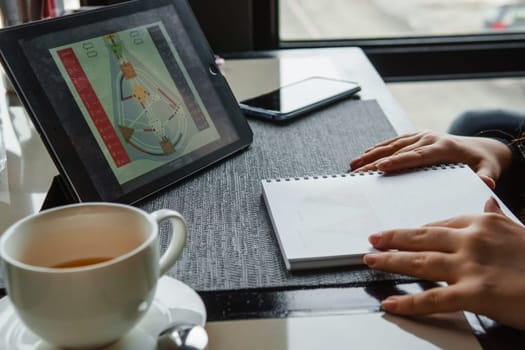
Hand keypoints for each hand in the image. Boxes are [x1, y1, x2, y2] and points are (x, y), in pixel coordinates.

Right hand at [350, 130, 511, 188]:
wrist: (481, 146)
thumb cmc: (483, 161)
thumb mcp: (488, 169)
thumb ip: (487, 175)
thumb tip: (486, 181)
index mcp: (443, 147)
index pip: (416, 155)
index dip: (397, 161)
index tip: (380, 167)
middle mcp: (429, 138)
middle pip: (398, 150)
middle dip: (375, 161)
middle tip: (357, 171)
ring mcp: (421, 136)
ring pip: (392, 145)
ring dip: (371, 154)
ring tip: (354, 165)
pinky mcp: (416, 137)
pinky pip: (394, 142)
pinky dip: (378, 149)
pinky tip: (364, 156)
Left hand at [363, 197, 524, 329]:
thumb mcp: (517, 229)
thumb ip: (496, 216)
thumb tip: (486, 201)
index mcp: (481, 222)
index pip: (437, 224)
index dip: (413, 231)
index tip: (398, 234)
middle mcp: (471, 239)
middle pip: (421, 237)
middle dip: (392, 239)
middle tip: (372, 240)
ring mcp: (471, 265)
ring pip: (420, 262)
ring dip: (390, 262)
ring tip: (371, 261)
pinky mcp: (475, 293)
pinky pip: (433, 298)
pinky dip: (409, 302)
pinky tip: (392, 302)